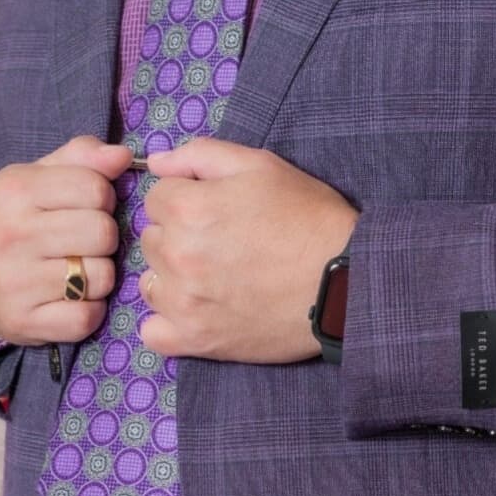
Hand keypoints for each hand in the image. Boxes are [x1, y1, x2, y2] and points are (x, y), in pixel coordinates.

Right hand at [0, 135, 133, 344]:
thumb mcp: (38, 176)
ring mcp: (15, 283)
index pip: (96, 188)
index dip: (103, 197)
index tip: (87, 205)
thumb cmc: (14, 217)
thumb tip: (124, 156)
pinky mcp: (23, 322)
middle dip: (104, 236)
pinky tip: (71, 298)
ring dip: (100, 274)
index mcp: (16, 189)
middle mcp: (11, 235)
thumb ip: (83, 157)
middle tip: (85, 240)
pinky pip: (87, 318)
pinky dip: (89, 310)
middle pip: (103, 233)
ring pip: (102, 277)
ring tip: (78, 268)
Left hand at [137, 138, 358, 363]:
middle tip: (223, 238)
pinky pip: (153, 333)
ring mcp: (184, 302)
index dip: (186, 196)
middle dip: (178, 233)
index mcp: (188, 208)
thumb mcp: (259, 165)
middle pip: (152, 237)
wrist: (343, 279)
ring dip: (173, 275)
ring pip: (152, 281)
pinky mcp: (197, 340)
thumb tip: (155, 163)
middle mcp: (178, 255)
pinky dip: (168, 321)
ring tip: (215, 274)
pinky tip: (197, 308)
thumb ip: (199, 155)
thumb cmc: (305, 214)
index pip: (157, 197)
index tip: (216, 207)